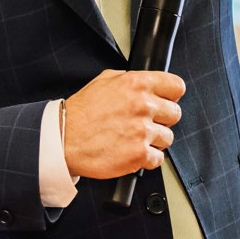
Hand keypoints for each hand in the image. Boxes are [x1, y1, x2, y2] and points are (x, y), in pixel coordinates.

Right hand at [62, 69, 184, 179]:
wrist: (63, 140)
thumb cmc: (80, 113)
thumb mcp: (103, 81)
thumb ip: (128, 79)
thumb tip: (145, 83)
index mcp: (136, 84)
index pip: (176, 86)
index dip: (171, 95)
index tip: (166, 100)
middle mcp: (142, 105)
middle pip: (175, 113)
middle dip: (162, 119)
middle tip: (144, 123)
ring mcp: (142, 131)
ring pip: (168, 137)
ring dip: (154, 140)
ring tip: (134, 139)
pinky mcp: (139, 155)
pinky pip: (158, 158)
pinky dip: (146, 159)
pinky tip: (130, 151)